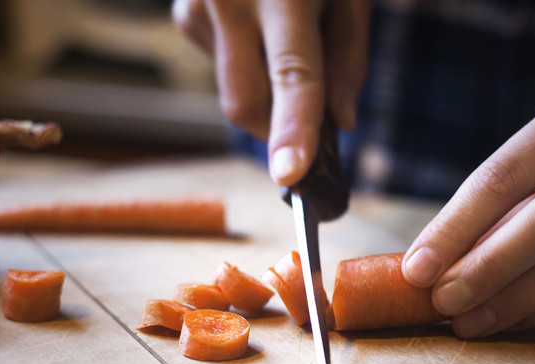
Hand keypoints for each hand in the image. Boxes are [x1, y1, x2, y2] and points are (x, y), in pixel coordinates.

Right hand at [173, 0, 369, 185]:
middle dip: (277, 133)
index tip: (291, 175)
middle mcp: (231, 0)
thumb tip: (341, 124)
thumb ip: (349, 58)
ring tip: (284, 36)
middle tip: (308, 134)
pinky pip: (220, 66)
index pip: (293, 74)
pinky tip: (257, 25)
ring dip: (265, 91)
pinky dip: (246, 64)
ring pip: (233, 91)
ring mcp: (199, 7)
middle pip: (246, 104)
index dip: (294, 129)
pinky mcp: (184, 14)